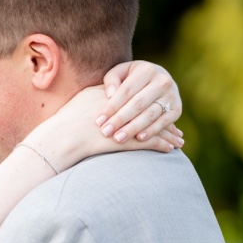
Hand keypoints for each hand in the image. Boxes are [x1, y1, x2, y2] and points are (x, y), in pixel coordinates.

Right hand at [31, 84, 182, 169]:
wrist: (64, 135)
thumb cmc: (68, 120)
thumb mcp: (85, 97)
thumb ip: (100, 93)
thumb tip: (109, 92)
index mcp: (119, 95)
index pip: (143, 98)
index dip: (153, 104)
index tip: (161, 108)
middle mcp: (129, 107)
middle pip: (154, 112)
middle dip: (166, 121)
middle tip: (177, 127)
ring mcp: (131, 123)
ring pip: (157, 128)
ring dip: (169, 135)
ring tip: (178, 140)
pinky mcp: (131, 138)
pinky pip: (153, 142)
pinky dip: (163, 145)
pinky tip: (170, 149)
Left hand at [98, 61, 184, 144]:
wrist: (158, 79)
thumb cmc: (131, 78)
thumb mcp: (120, 72)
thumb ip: (112, 79)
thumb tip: (110, 94)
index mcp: (147, 69)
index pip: (126, 91)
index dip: (111, 106)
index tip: (98, 120)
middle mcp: (163, 81)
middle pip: (138, 103)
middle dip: (120, 119)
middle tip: (106, 132)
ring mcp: (172, 95)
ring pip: (150, 114)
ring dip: (133, 128)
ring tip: (118, 138)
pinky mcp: (177, 109)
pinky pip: (164, 122)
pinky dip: (152, 131)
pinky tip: (138, 139)